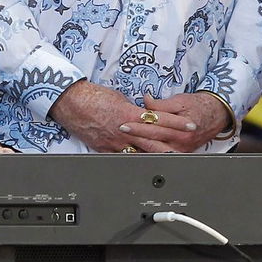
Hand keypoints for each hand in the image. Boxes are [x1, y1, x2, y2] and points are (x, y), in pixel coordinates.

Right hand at [49, 81, 199, 152]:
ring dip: (156, 157)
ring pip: (140, 153)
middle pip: (154, 141)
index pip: (160, 120)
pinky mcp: (105, 149)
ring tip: (170, 162)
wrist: (71, 103)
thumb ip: (134, 109)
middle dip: (172, 145)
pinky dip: (134, 160)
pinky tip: (144, 165)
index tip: (190, 125)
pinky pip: (123, 157)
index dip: (177, 123)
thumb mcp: (119, 98)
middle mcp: (125, 131)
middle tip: (187, 150)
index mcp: (130, 115)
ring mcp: (115, 142)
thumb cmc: (93, 97)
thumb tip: (143, 113)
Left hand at [117, 92, 229, 151]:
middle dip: (135, 138)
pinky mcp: (182, 153)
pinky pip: (163, 155)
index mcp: (182, 127)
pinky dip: (150, 153)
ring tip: (124, 144)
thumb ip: (161, 104)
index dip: (138, 125)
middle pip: (154, 141)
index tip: (124, 124)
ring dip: (140, 148)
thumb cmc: (199, 106)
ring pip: (157, 152)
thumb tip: (145, 101)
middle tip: (121, 133)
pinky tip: (137, 150)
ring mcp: (182, 150)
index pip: (156, 127)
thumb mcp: (180, 100)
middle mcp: (182, 141)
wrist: (217, 114)